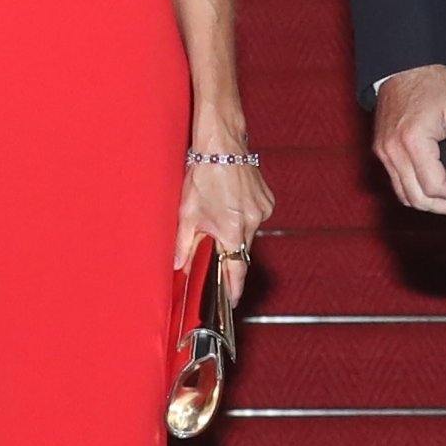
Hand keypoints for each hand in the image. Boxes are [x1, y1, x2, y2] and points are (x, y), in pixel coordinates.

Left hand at [178, 145, 275, 307]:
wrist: (222, 143)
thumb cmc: (203, 173)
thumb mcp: (187, 211)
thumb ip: (184, 243)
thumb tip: (179, 266)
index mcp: (232, 230)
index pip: (236, 271)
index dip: (234, 289)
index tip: (232, 302)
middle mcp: (252, 222)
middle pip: (241, 251)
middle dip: (228, 252)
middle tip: (214, 246)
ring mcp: (262, 210)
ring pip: (248, 233)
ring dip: (235, 231)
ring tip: (219, 213)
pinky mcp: (267, 199)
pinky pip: (255, 217)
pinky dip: (243, 217)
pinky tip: (230, 203)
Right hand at [371, 64, 445, 213]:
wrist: (404, 66)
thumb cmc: (434, 83)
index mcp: (413, 141)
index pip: (434, 186)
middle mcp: (393, 152)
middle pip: (418, 198)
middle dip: (445, 206)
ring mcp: (384, 153)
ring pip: (405, 196)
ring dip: (430, 203)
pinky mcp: (381, 150)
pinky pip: (397, 183)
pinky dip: (416, 191)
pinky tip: (435, 185)